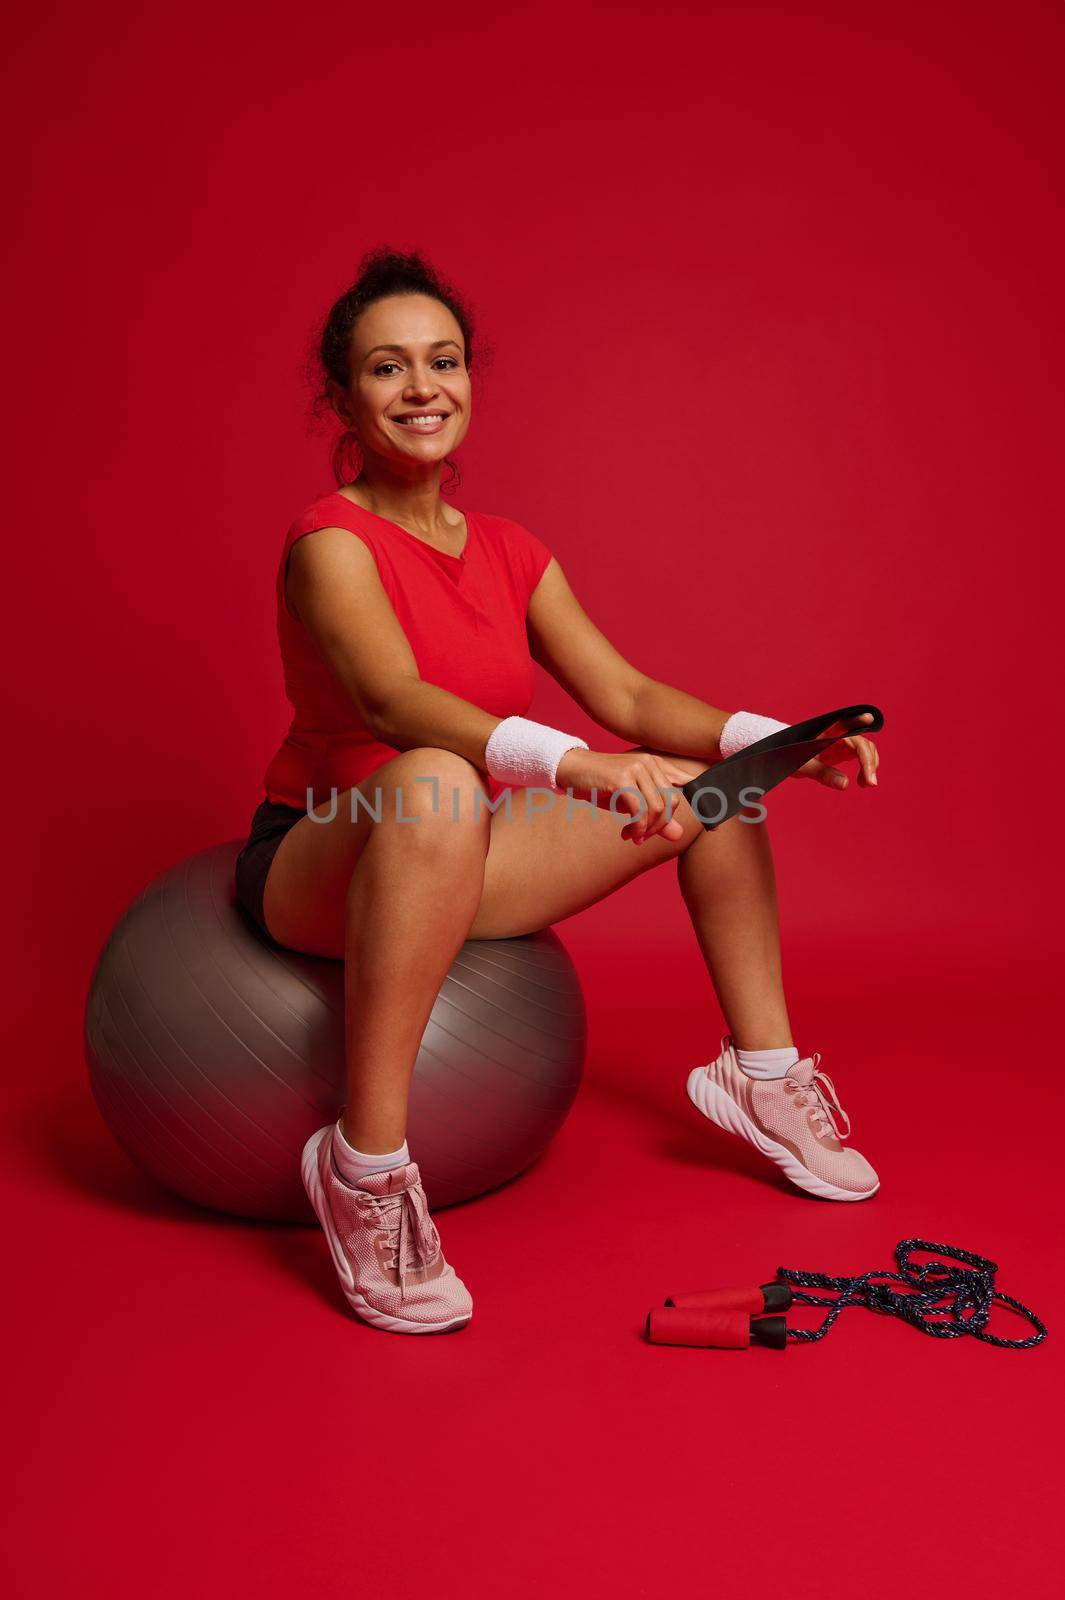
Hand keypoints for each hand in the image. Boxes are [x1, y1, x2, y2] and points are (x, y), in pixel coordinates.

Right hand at [554, 748, 694, 843]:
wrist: (571, 770)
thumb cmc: (602, 786)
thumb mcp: (631, 804)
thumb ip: (655, 818)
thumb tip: (677, 836)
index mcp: (658, 765)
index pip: (690, 785)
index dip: (707, 804)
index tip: (716, 829)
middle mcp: (651, 763)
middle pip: (672, 804)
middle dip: (659, 828)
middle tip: (642, 838)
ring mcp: (637, 769)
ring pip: (658, 809)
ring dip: (646, 830)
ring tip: (633, 837)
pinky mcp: (623, 779)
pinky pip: (640, 811)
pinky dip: (637, 828)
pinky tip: (628, 833)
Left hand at [793, 711, 879, 791]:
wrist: (786, 757)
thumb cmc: (791, 756)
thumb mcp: (804, 766)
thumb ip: (823, 773)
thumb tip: (845, 784)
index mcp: (826, 734)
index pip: (843, 725)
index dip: (856, 720)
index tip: (868, 718)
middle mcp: (839, 735)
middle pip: (862, 743)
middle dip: (869, 761)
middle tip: (870, 783)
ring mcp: (844, 742)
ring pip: (866, 749)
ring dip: (871, 765)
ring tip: (866, 784)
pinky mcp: (845, 751)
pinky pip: (863, 757)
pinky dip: (867, 768)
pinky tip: (862, 782)